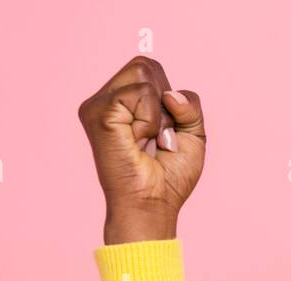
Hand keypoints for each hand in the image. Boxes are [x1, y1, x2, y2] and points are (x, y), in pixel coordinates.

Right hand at [78, 56, 206, 243]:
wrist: (153, 204)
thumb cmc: (169, 177)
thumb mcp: (192, 134)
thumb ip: (190, 104)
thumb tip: (171, 93)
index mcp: (120, 101)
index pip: (150, 69)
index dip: (169, 98)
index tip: (164, 133)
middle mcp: (104, 99)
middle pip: (146, 65)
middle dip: (165, 104)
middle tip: (157, 138)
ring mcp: (98, 104)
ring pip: (144, 74)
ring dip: (160, 114)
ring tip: (149, 140)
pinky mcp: (98, 112)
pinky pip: (140, 94)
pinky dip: (152, 121)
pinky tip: (139, 142)